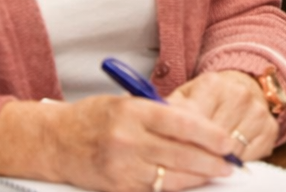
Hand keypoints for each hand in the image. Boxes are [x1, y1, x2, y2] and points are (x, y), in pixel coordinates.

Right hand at [0, 95, 238, 191]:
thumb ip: (161, 113)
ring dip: (199, 177)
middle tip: (231, 163)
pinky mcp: (117, 188)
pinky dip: (176, 187)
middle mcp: (128, 140)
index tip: (228, 141)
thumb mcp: (128, 102)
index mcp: (134, 112)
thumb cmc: (95, 117)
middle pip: (182, 154)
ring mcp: (122, 167)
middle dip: (212, 160)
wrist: (54, 142)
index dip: (211, 135)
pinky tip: (190, 183)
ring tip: (217, 173)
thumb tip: (202, 127)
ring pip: (172, 177)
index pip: (182, 123)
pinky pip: (155, 190)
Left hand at [168, 70, 278, 161]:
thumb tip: (156, 134)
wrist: (243, 87)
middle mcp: (239, 95)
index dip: (180, 143)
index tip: (169, 157)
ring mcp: (258, 112)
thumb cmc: (207, 98)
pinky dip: (236, 165)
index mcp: (213, 84)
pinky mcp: (271, 129)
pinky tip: (225, 162)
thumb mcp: (185, 98)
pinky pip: (251, 158)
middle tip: (183, 169)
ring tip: (204, 166)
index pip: (193, 122)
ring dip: (217, 163)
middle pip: (213, 140)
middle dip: (197, 157)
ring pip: (232, 152)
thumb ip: (170, 113)